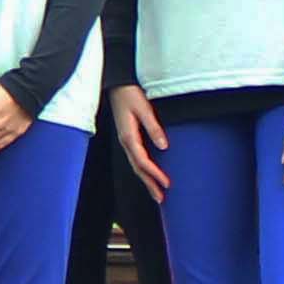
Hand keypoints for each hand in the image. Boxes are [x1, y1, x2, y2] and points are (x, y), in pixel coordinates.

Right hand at [107, 83, 167, 201]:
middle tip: (161, 199)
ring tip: (157, 193)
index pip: (143, 161)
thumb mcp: (143, 108)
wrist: (116, 84)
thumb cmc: (130, 94)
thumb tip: (164, 146)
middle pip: (138, 169)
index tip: (167, 184)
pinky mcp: (127, 137)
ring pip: (136, 166)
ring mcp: (125, 140)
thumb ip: (154, 127)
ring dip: (146, 180)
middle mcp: (125, 142)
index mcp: (128, 137)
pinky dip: (143, 170)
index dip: (155, 174)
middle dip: (150, 184)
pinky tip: (150, 174)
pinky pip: (135, 158)